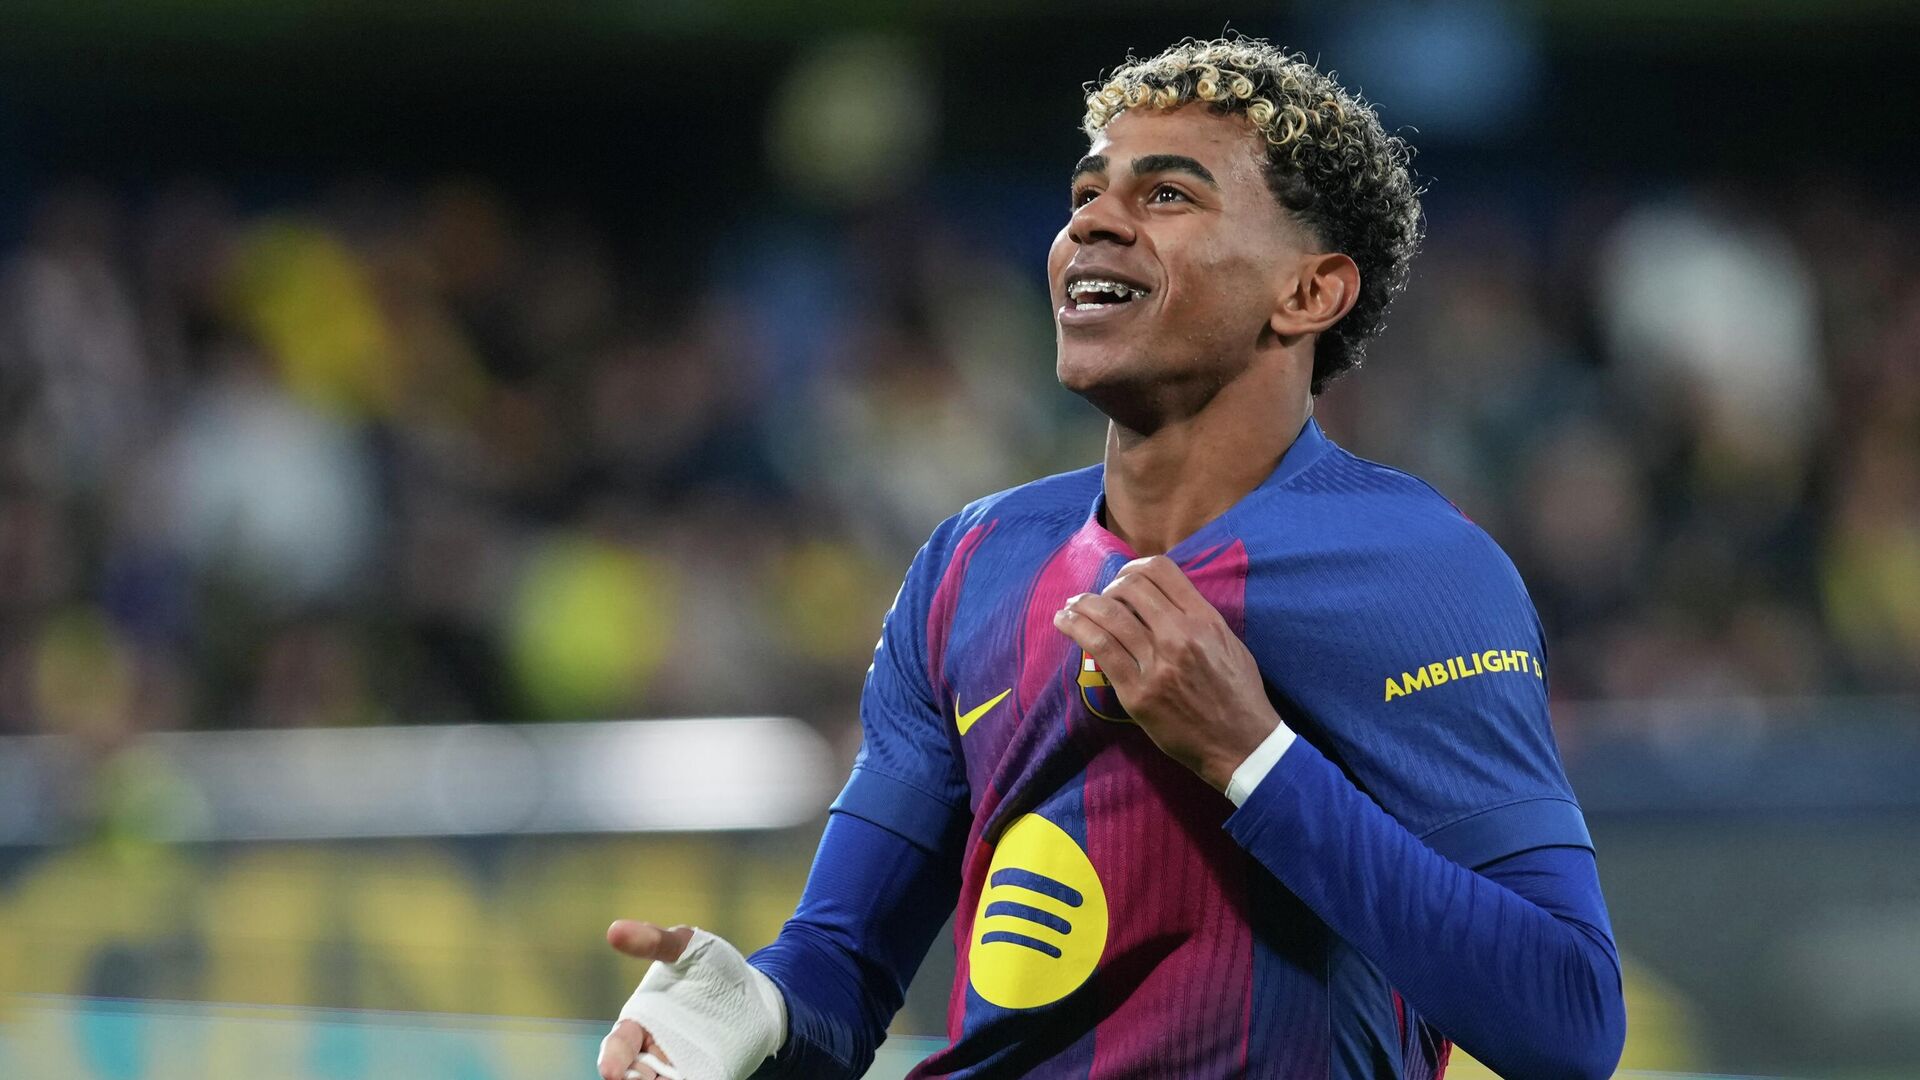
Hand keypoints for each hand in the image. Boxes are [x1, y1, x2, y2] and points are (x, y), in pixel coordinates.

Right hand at [598, 920, 786, 1079]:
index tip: (611, 1072)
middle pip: (633, 1077)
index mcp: (641, 1023)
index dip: (612, 1060)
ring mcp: (680, 1070)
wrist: (758, 995)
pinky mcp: (707, 1079)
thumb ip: (655, 942)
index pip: (618, 1047)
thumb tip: (614, 930)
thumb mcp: (688, 948)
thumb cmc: (712, 968)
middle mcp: (654, 1052)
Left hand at [1053, 555, 1282, 790]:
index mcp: (1203, 619)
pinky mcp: (1137, 692)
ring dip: (1082, 604)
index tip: (1123, 578)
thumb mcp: (1229, 643)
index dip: (1134, 567)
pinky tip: (1063, 622)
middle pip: (1129, 587)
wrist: (1241, 744)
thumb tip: (1162, 599)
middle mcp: (1179, 635)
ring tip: (1071, 606)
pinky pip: (1100, 648)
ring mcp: (1156, 663)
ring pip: (1108, 615)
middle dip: (1108, 587)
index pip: (1160, 569)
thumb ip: (1198, 617)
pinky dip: (1075, 628)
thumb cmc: (1238, 694)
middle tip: (1100, 599)